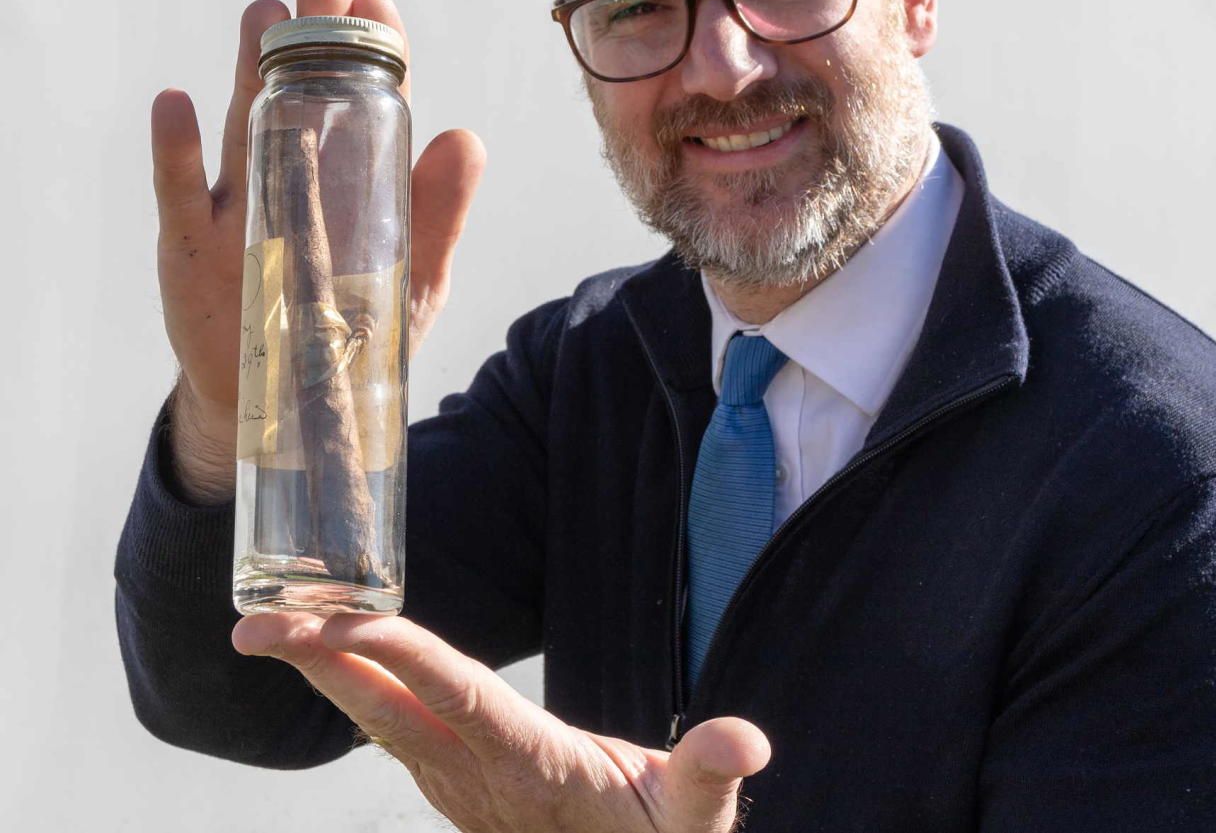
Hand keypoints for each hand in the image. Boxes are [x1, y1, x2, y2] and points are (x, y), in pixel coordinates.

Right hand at [151, 0, 485, 502]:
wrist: (286, 403)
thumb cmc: (353, 329)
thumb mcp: (413, 278)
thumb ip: (439, 214)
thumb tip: (467, 137)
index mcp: (350, 181)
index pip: (367, 103)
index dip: (373, 52)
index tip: (377, 3)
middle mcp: (294, 176)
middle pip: (301, 93)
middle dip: (312, 35)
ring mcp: (241, 204)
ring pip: (243, 123)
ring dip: (249, 68)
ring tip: (263, 14)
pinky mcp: (192, 245)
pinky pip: (181, 191)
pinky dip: (176, 150)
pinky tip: (176, 102)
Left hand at [233, 613, 769, 832]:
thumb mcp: (695, 824)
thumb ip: (710, 777)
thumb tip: (745, 737)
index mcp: (530, 766)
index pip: (453, 695)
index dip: (397, 654)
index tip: (339, 622)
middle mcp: (477, 775)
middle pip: (386, 709)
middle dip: (319, 663)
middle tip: (252, 624)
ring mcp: (457, 784)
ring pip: (376, 719)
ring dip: (324, 671)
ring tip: (273, 625)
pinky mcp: (455, 782)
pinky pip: (392, 726)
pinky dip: (354, 685)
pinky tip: (329, 657)